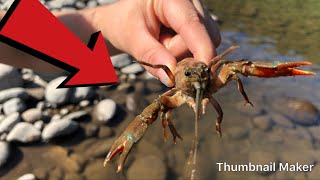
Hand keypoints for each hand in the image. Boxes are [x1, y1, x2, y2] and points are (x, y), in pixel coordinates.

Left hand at [92, 0, 220, 85]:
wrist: (122, 19)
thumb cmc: (123, 23)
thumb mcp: (131, 38)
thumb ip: (150, 55)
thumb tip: (171, 78)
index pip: (192, 23)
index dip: (201, 49)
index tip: (203, 72)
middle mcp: (190, 1)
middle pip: (203, 36)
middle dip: (182, 55)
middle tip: (158, 56)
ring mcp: (198, 12)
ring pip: (204, 44)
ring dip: (182, 56)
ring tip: (160, 47)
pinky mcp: (201, 25)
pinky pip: (201, 46)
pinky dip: (185, 55)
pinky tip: (169, 47)